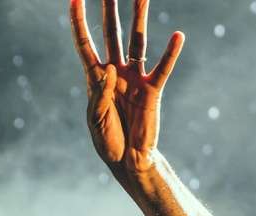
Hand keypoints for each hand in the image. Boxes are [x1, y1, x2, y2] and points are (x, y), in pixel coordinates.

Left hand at [69, 0, 183, 172]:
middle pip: (112, 34)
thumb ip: (99, 95)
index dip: (78, 22)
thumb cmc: (108, 141)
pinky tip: (178, 35)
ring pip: (137, 42)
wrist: (129, 161)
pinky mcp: (152, 90)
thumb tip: (110, 68)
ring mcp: (135, 79)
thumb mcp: (96, 120)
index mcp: (95, 78)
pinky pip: (162, 68)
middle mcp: (116, 72)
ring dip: (139, 19)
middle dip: (109, 10)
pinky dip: (170, 53)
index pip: (85, 43)